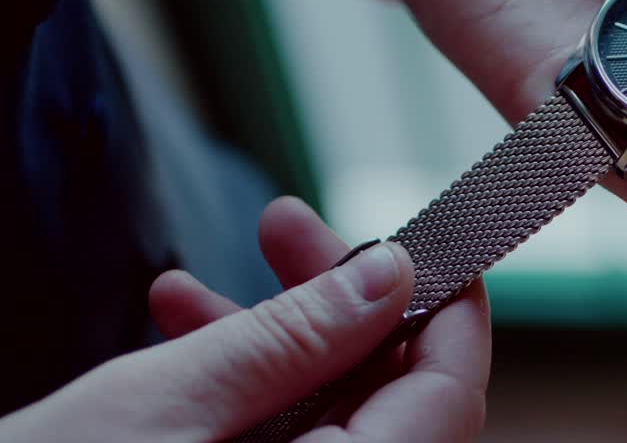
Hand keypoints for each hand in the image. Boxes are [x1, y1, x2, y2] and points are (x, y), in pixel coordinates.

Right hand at [0, 198, 489, 441]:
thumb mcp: (165, 408)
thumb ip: (293, 341)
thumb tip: (391, 276)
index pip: (449, 391)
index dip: (449, 305)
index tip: (426, 235)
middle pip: (390, 392)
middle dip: (337, 301)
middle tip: (282, 225)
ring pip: (329, 412)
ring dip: (270, 337)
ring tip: (189, 283)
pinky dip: (239, 388)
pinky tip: (174, 332)